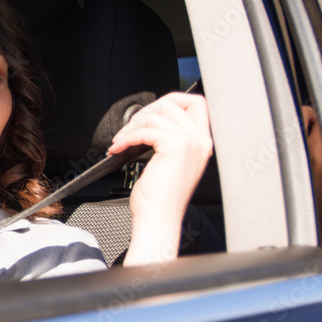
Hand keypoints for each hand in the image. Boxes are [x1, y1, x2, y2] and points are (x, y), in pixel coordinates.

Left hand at [107, 92, 212, 265]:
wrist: (159, 220)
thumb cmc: (160, 198)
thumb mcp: (168, 162)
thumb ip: (168, 139)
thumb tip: (149, 120)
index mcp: (202, 142)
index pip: (194, 103)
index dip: (168, 102)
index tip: (147, 116)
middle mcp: (201, 140)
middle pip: (175, 101)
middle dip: (146, 111)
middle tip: (129, 129)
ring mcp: (191, 142)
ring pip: (157, 115)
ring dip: (132, 126)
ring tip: (121, 142)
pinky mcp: (176, 147)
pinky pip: (146, 129)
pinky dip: (127, 137)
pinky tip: (119, 148)